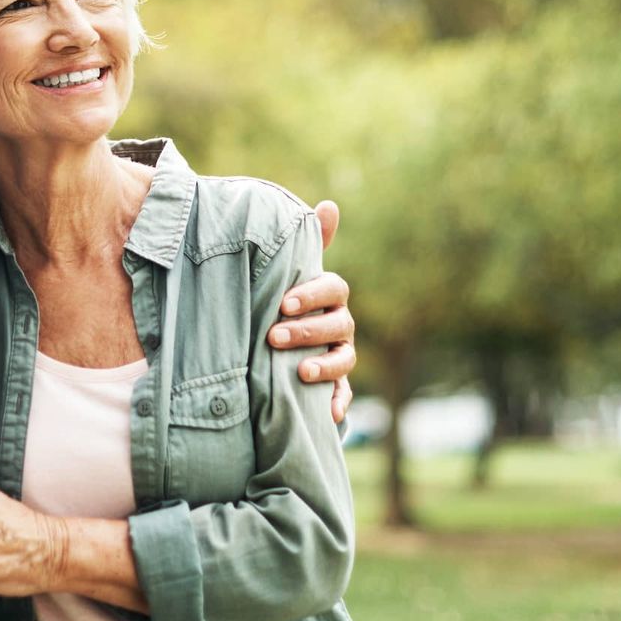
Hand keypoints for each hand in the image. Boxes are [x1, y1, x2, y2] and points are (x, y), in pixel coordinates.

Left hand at [267, 199, 356, 421]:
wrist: (283, 339)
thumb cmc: (289, 298)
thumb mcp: (292, 272)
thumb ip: (308, 243)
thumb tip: (331, 205)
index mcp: (331, 296)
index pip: (334, 289)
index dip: (312, 294)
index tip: (284, 303)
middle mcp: (342, 324)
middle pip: (338, 324)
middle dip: (307, 331)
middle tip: (274, 336)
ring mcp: (342, 354)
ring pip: (344, 358)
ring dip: (324, 365)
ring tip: (299, 372)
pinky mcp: (337, 384)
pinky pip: (346, 394)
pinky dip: (340, 404)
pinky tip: (330, 415)